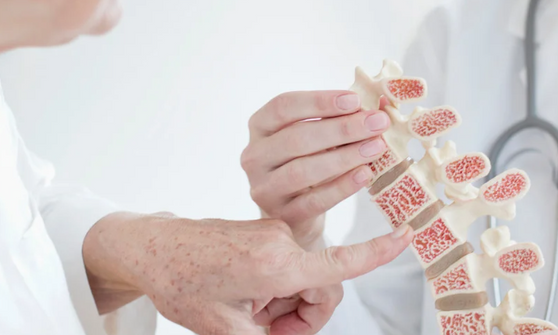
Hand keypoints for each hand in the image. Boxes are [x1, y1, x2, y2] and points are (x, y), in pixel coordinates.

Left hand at [83, 213, 411, 334]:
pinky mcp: (264, 233)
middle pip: (322, 288)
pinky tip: (246, 299)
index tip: (407, 237)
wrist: (151, 247)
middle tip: (266, 332)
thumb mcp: (225, 328)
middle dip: (303, 317)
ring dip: (286, 305)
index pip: (340, 263)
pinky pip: (287, 267)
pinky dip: (276, 289)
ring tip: (247, 315)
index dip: (377, 254)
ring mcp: (273, 235)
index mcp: (277, 263)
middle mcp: (282, 243)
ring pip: (304, 280)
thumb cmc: (182, 283)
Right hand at [242, 90, 390, 249]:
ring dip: (344, 156)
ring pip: (302, 170)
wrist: (294, 211)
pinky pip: (314, 200)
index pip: (283, 106)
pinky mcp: (281, 215)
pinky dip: (342, 186)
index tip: (355, 100)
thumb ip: (341, 117)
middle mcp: (255, 156)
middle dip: (341, 128)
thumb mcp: (318, 135)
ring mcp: (264, 188)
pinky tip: (365, 174)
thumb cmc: (307, 161)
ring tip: (376, 147)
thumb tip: (380, 103)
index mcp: (260, 126)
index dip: (319, 101)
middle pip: (296, 137)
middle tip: (377, 123)